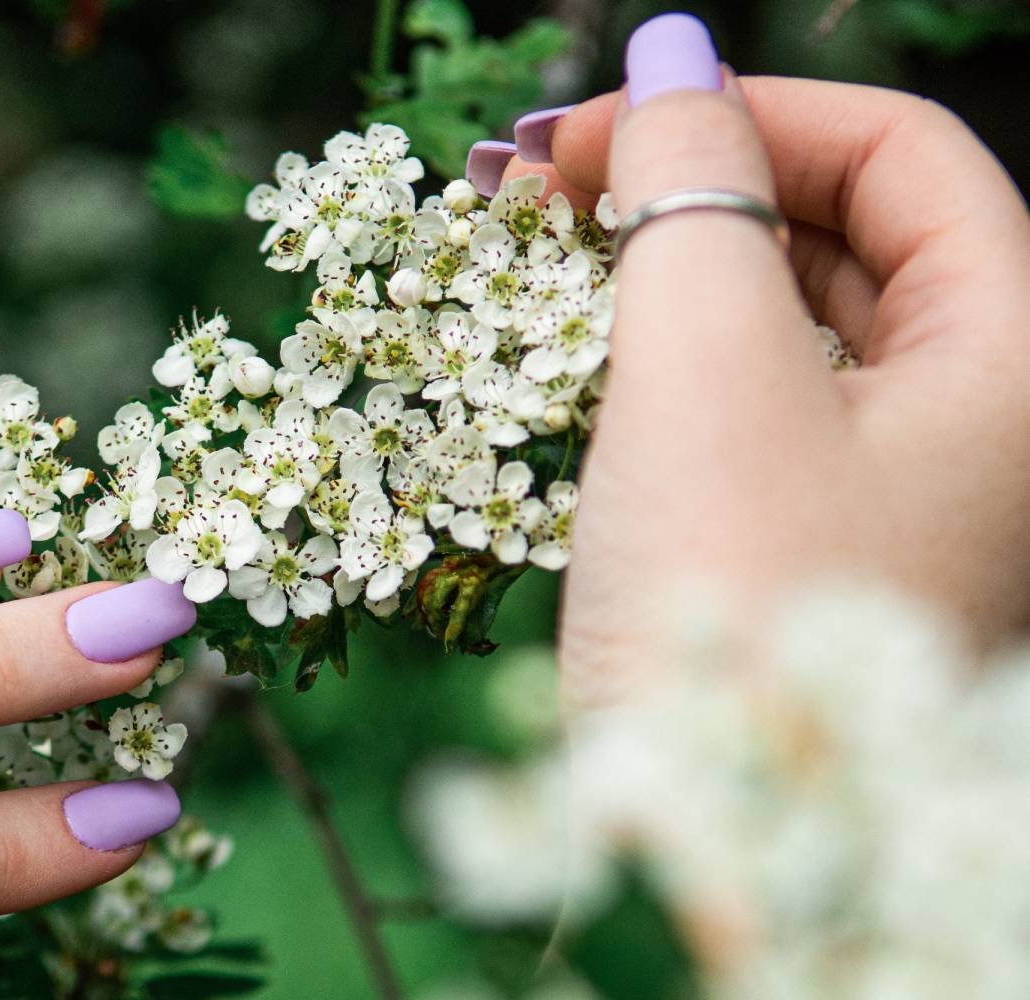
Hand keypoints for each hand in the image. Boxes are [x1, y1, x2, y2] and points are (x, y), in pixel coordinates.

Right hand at [484, 14, 1029, 701]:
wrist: (702, 866)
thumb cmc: (729, 616)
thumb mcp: (706, 377)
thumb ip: (689, 196)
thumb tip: (667, 56)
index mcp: (1009, 368)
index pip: (905, 162)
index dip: (753, 113)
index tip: (600, 124)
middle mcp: (975, 427)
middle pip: (849, 238)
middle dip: (697, 185)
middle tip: (545, 183)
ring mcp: (891, 498)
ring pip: (790, 325)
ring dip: (669, 270)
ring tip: (541, 254)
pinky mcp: (802, 553)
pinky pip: (749, 411)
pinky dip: (665, 361)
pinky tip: (580, 354)